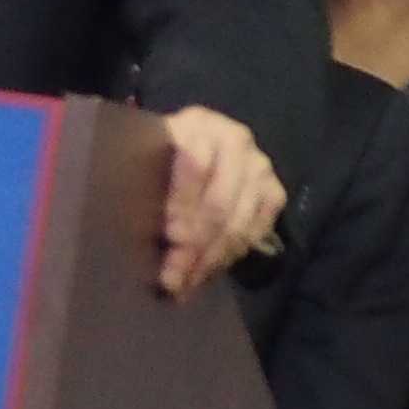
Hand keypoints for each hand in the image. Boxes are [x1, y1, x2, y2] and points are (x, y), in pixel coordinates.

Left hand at [155, 102, 282, 295]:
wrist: (199, 149)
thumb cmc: (160, 158)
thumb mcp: (145, 158)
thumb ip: (142, 182)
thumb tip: (134, 229)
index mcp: (198, 124)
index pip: (195, 163)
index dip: (183, 202)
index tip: (169, 236)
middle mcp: (236, 140)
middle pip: (218, 202)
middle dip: (193, 245)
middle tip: (172, 277)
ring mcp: (259, 167)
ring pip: (237, 222)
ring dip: (210, 259)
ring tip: (184, 284)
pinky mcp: (274, 192)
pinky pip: (255, 231)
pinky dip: (230, 256)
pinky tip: (206, 271)